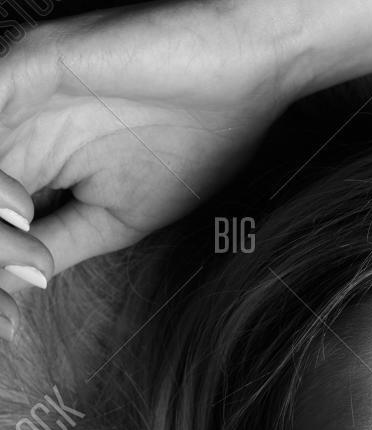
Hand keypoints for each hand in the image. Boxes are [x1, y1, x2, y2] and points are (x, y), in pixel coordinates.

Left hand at [0, 0, 299, 291]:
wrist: (249, 72)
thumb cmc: (197, 141)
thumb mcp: (117, 219)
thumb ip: (59, 245)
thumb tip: (17, 286)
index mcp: (33, 158)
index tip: (9, 328)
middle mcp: (14, 123)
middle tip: (4, 312)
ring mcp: (18, 92)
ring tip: (20, 252)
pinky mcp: (33, 61)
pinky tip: (20, 207)